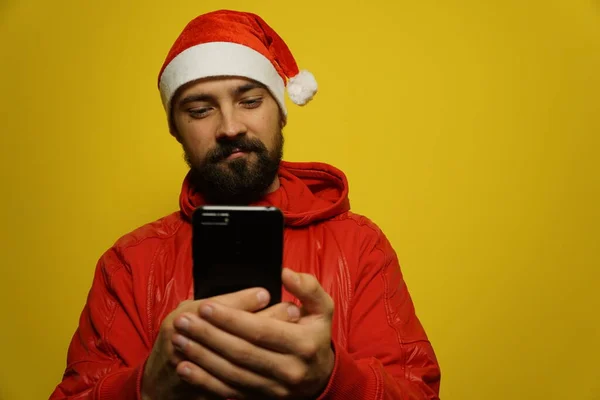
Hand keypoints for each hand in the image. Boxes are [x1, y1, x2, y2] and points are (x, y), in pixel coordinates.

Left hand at [172, 268, 334, 398]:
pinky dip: (205, 381)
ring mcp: (274, 388)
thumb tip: (285, 274)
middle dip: (209, 336)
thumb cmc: (316, 336)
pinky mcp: (261, 399)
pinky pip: (228, 391)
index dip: (231, 319)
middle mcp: (289, 369)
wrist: (320, 378)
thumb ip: (307, 288)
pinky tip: (186, 368)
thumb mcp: (321, 309)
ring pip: (231, 373)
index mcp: (302, 344)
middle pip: (241, 352)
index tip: (206, 307)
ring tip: (179, 339)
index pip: (260, 330)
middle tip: (183, 321)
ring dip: (201, 357)